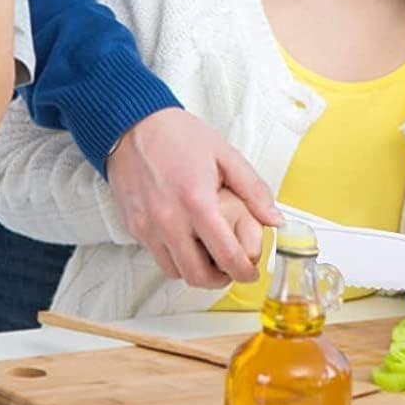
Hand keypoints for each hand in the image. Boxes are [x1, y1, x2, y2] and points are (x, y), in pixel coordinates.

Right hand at [106, 109, 283, 286]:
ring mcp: (148, 225)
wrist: (131, 124)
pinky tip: (184, 241)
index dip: (244, 272)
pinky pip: (155, 255)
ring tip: (207, 257)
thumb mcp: (224, 154)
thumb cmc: (175, 134)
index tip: (250, 272)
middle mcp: (169, 219)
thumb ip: (253, 189)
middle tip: (230, 269)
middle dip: (220, 280)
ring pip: (174, 271)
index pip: (226, 256)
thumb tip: (274, 218)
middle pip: (198, 275)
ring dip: (194, 272)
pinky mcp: (134, 226)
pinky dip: (173, 257)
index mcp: (196, 201)